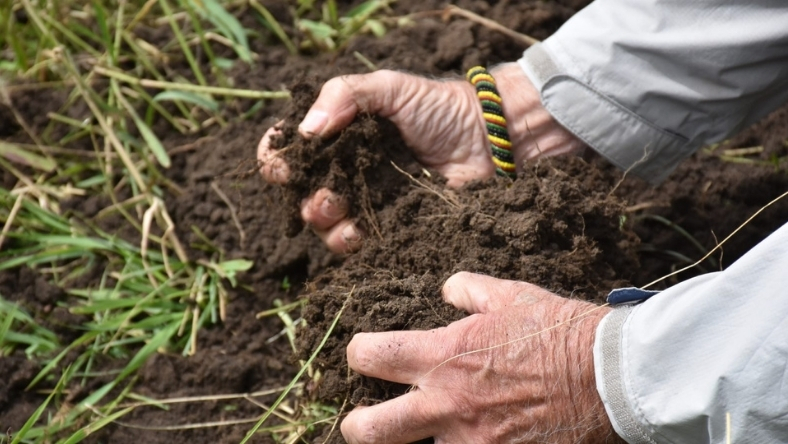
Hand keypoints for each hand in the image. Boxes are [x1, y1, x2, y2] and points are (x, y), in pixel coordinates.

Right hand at [258, 65, 583, 252]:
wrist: (488, 141)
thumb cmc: (439, 108)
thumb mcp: (390, 87)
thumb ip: (345, 95)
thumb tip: (305, 131)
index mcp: (338, 137)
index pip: (289, 151)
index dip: (277, 161)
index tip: (282, 167)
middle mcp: (345, 172)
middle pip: (299, 194)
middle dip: (302, 197)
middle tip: (325, 194)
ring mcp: (366, 202)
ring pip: (322, 224)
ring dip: (322, 222)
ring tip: (341, 211)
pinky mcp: (388, 228)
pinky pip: (354, 245)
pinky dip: (348, 242)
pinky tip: (359, 232)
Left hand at [341, 272, 618, 443]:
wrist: (609, 377)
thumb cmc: (560, 331)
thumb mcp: (512, 296)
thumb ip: (470, 291)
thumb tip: (448, 289)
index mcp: (444, 357)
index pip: (372, 356)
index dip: (359, 354)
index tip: (363, 354)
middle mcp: (447, 405)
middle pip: (372, 429)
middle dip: (357, 425)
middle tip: (360, 421)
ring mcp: (471, 443)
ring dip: (417, 442)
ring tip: (428, 432)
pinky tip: (467, 440)